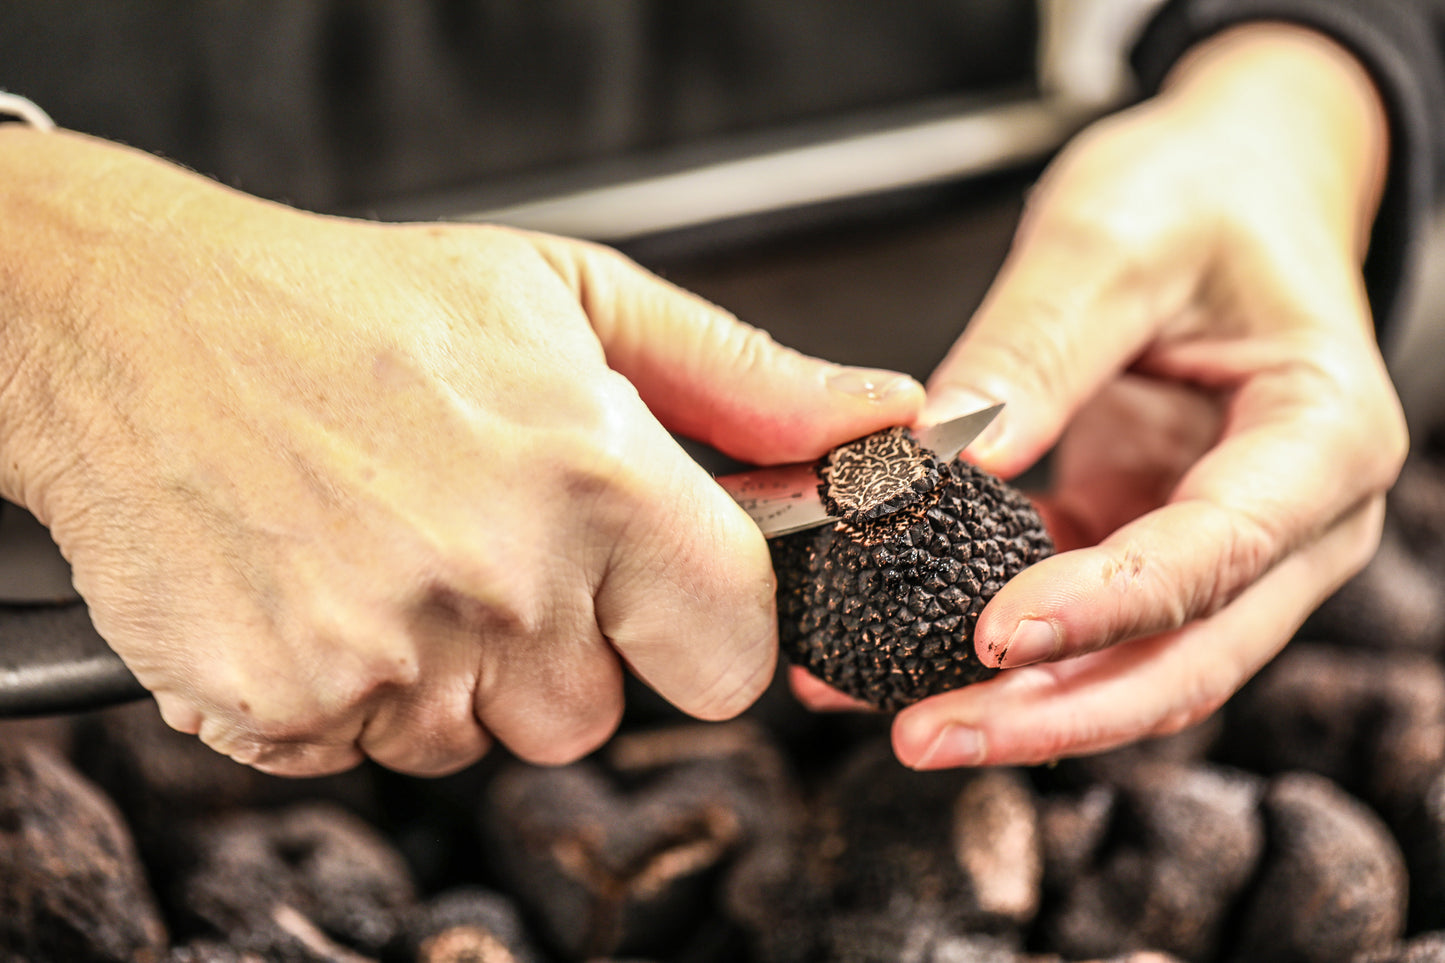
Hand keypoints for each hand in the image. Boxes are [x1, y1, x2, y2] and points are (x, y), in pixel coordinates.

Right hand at [0, 127, 922, 776]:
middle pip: (598, 718)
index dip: (699, 635)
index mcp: (598, 478)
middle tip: (487, 546)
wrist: (139, 326)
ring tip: (392, 552)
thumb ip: (744, 381)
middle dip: (562, 654)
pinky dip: (351, 694)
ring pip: (479, 742)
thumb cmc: (358, 304)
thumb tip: (879, 418)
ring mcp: (388, 654)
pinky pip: (366, 751)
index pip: (732, 655)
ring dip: (450, 676)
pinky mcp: (285, 702)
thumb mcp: (571, 298)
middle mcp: (503, 579)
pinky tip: (326, 588)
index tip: (657, 602)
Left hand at [797, 24, 1406, 766]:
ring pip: (1132, 665)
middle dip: (1056, 711)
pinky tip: (898, 657)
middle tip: (927, 734)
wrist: (1230, 188)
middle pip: (1187, 655)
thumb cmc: (1196, 196)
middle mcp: (1291, 517)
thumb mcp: (1110, 238)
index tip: (996, 633)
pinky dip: (997, 652)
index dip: (1107, 603)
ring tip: (899, 718)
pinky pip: (1079, 624)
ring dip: (1022, 705)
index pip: (1219, 549)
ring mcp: (1222, 546)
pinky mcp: (1146, 544)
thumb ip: (1034, 348)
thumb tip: (944, 452)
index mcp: (1321, 433)